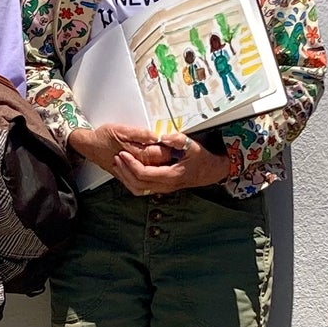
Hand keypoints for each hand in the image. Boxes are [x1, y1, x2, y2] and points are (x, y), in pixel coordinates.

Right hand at [67, 123, 172, 179]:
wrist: (88, 146)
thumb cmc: (103, 136)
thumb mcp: (120, 130)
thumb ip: (140, 134)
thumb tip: (156, 137)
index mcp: (134, 153)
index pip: (158, 154)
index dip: (168, 149)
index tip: (176, 145)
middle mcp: (132, 166)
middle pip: (156, 166)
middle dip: (166, 160)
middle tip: (176, 153)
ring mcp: (128, 174)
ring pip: (148, 178)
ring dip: (158, 171)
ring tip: (166, 163)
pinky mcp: (123, 177)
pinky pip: (138, 187)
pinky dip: (147, 183)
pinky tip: (153, 178)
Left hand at [112, 132, 230, 194]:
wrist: (210, 171)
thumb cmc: (201, 158)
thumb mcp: (192, 145)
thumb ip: (177, 140)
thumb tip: (162, 137)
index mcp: (171, 175)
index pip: (144, 174)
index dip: (131, 164)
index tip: (123, 153)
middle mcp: (166, 185)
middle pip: (137, 184)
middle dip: (124, 171)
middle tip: (117, 157)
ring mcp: (163, 188)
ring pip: (138, 189)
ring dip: (126, 178)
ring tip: (118, 165)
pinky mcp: (162, 188)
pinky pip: (143, 189)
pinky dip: (132, 182)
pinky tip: (127, 171)